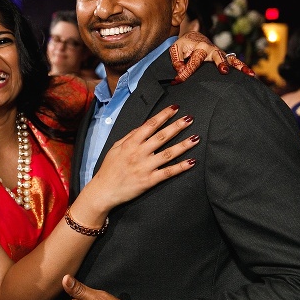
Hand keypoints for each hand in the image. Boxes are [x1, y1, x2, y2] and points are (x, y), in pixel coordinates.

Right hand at [84, 104, 198, 210]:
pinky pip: (168, 172)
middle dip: (177, 126)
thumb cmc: (109, 168)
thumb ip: (130, 136)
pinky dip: (180, 167)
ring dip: (183, 145)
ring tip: (196, 138)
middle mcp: (139, 153)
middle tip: (189, 119)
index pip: (150, 125)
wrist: (104, 190)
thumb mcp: (115, 147)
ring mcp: (145, 167)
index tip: (174, 108)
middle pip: (162, 137)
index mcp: (131, 143)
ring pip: (168, 154)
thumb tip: (143, 126)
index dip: (163, 115)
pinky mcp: (149, 180)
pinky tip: (191, 162)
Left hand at [169, 31, 254, 83]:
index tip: (178, 80)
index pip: (193, 61)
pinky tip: (251, 75)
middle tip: (223, 71)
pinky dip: (243, 68)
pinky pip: (235, 62)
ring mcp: (219, 53)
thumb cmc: (184, 45)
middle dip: (220, 63)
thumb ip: (176, 60)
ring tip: (248, 74)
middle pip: (217, 56)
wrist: (193, 37)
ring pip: (231, 59)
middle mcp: (212, 48)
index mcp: (199, 45)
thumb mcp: (175, 50)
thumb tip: (180, 71)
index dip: (186, 71)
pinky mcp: (224, 58)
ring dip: (239, 66)